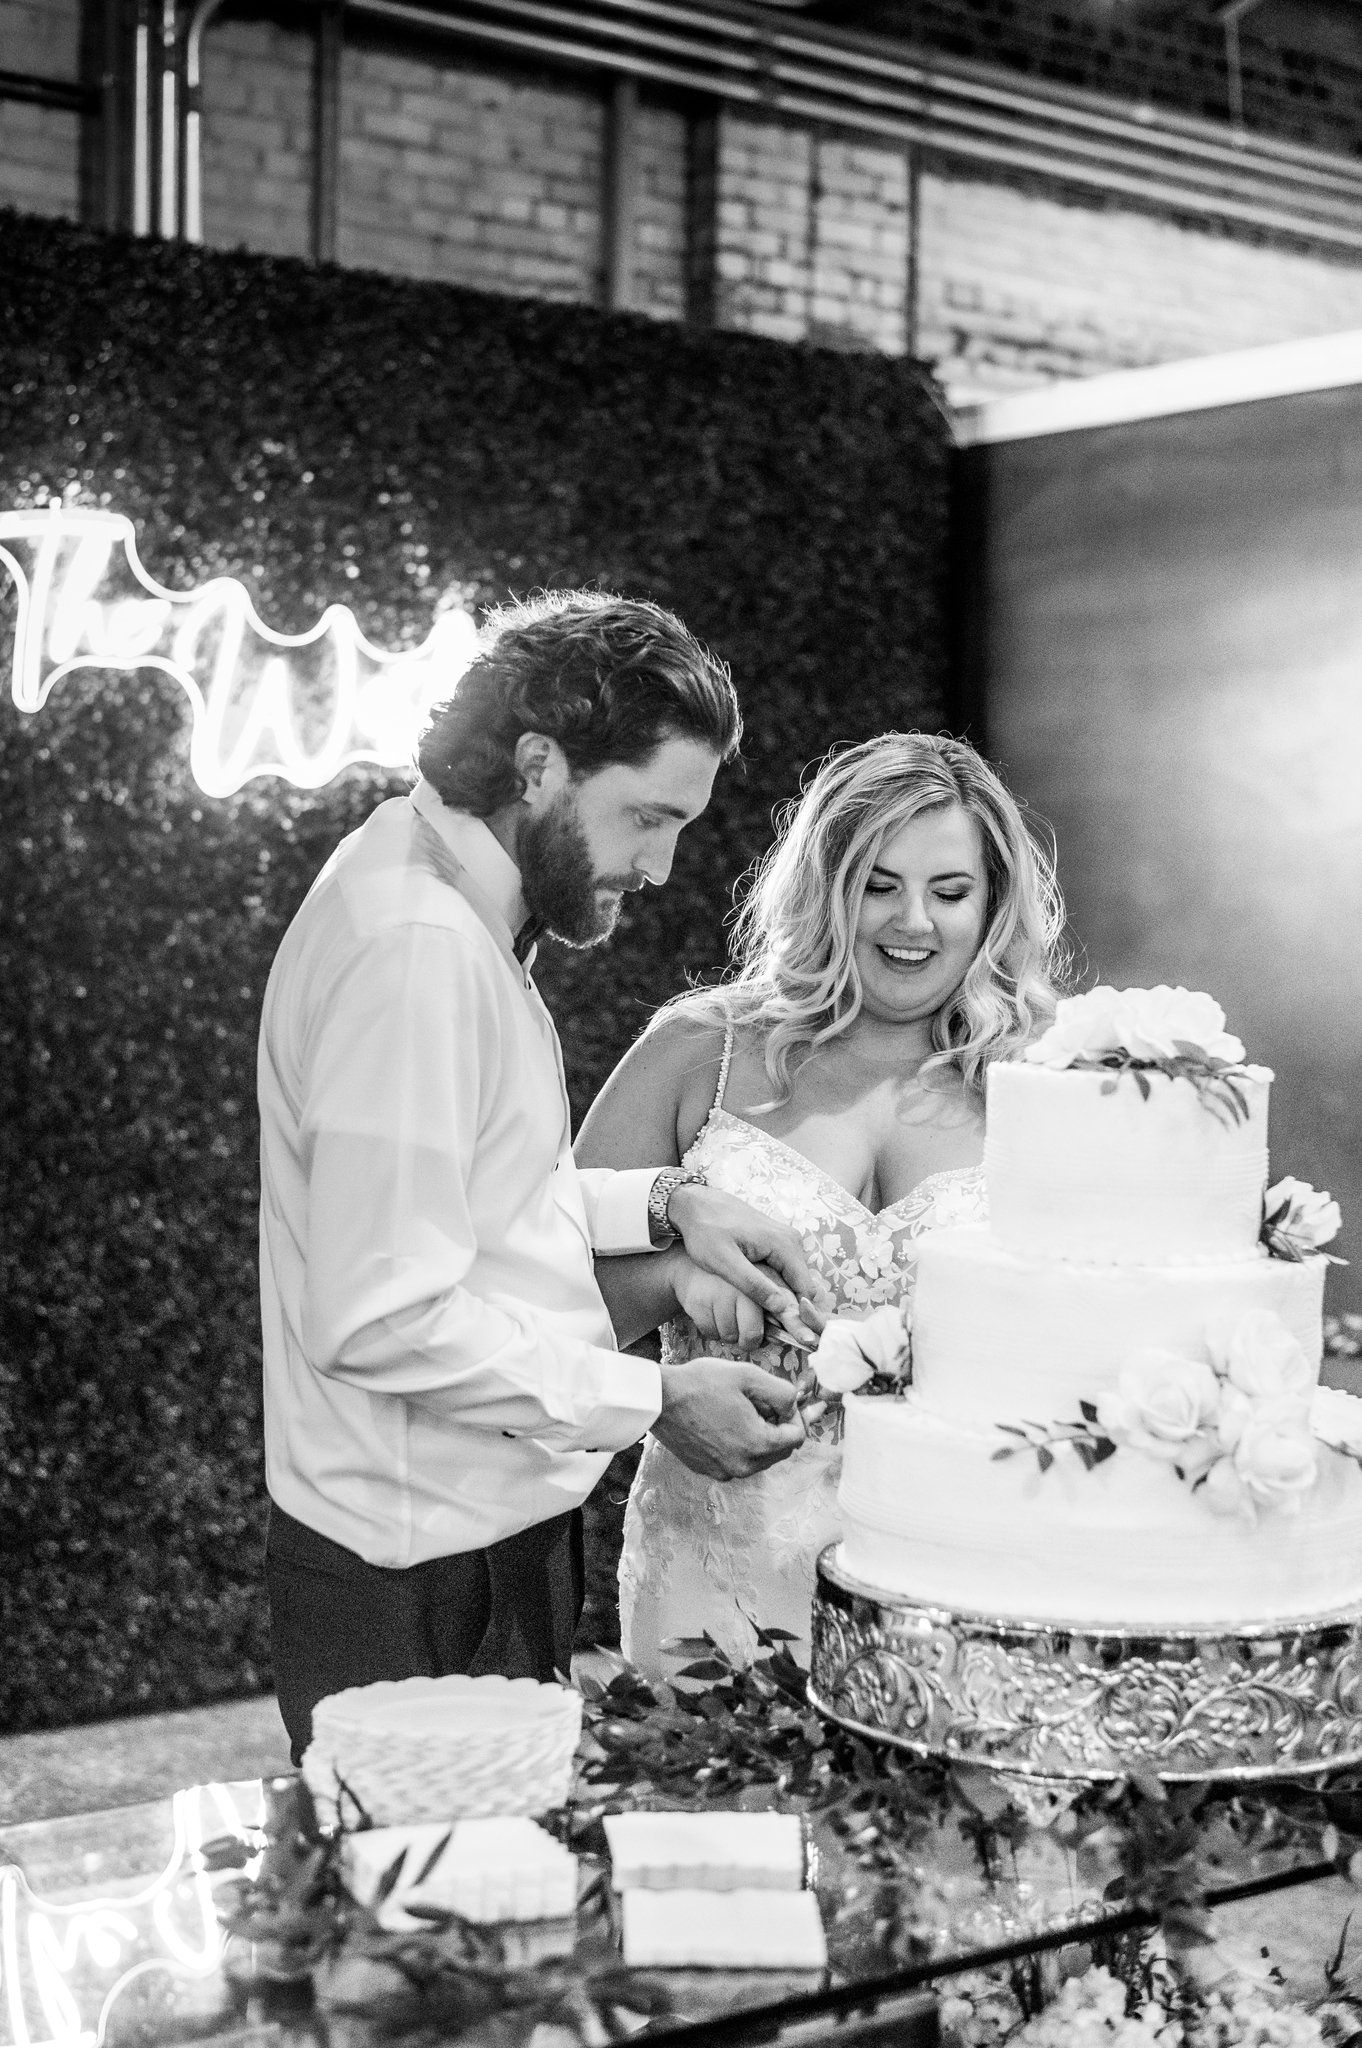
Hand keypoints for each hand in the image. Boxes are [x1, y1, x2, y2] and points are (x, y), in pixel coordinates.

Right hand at [653, 1357, 807, 1479]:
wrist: (659, 1399)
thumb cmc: (701, 1383)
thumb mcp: (748, 1376)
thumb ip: (782, 1392)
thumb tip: (794, 1406)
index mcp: (758, 1445)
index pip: (797, 1437)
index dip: (795, 1415)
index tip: (780, 1401)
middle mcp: (743, 1466)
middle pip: (780, 1450)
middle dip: (778, 1426)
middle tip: (761, 1402)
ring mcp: (724, 1472)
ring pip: (759, 1457)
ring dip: (759, 1436)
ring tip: (741, 1410)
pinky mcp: (707, 1470)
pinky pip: (736, 1460)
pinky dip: (739, 1444)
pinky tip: (724, 1421)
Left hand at [666, 1183, 827, 1346]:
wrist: (694, 1204)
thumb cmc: (705, 1231)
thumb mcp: (725, 1262)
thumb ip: (753, 1284)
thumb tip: (782, 1307)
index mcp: (784, 1244)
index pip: (805, 1290)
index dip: (799, 1315)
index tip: (789, 1336)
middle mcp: (791, 1240)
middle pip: (801, 1285)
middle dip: (791, 1308)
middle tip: (773, 1331)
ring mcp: (784, 1239)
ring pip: (792, 1279)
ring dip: (783, 1298)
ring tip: (765, 1318)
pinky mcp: (775, 1241)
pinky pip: (783, 1270)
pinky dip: (775, 1286)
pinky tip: (759, 1298)